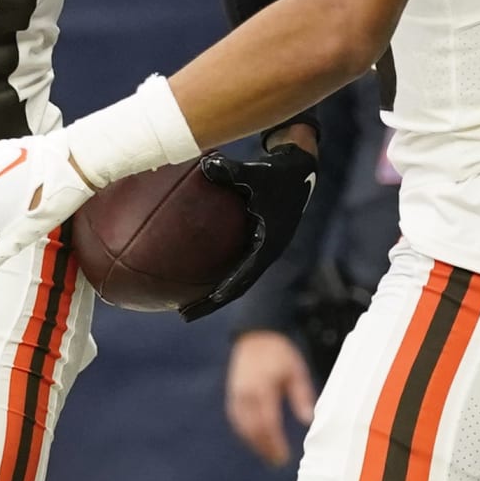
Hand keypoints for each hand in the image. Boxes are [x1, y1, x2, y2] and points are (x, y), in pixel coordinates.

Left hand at [179, 142, 317, 321]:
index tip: (204, 304)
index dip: (224, 291)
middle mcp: (264, 251)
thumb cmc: (278, 171)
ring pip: (233, 276)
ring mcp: (260, 247)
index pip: (244, 276)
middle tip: (183, 314)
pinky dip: (210, 265)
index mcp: (269, 244)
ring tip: (180, 300)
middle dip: (210, 302)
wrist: (299, 167)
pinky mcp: (255, 239)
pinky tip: (185, 263)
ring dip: (210, 290)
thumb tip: (204, 166)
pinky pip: (230, 258)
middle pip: (236, 285)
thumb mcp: (257, 172)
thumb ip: (231, 171)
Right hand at [226, 331, 316, 467]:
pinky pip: (237, 419)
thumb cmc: (280, 354)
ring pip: (242, 426)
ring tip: (269, 454)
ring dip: (254, 443)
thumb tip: (308, 420)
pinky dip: (246, 432)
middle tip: (278, 461)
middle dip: (264, 447)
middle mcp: (246, 393)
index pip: (267, 423)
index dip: (275, 442)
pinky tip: (256, 440)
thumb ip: (301, 395)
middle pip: (253, 429)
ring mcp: (236, 394)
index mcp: (263, 388)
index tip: (284, 456)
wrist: (256, 335)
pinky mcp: (232, 394)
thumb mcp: (296, 371)